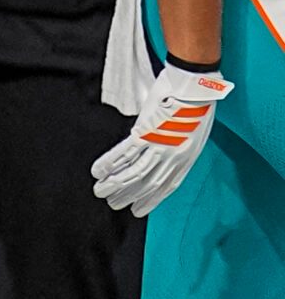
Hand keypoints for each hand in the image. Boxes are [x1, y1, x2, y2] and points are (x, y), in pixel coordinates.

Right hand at [93, 62, 232, 215]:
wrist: (195, 88)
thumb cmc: (198, 104)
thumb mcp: (196, 132)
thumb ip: (179, 145)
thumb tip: (164, 150)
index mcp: (187, 158)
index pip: (167, 186)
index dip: (151, 200)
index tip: (138, 210)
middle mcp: (173, 157)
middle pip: (147, 183)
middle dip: (128, 196)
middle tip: (113, 205)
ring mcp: (159, 146)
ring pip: (134, 172)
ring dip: (115, 184)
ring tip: (100, 192)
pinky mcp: (146, 133)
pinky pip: (124, 152)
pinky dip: (110, 163)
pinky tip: (98, 171)